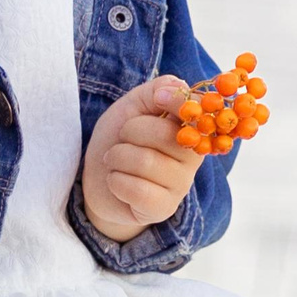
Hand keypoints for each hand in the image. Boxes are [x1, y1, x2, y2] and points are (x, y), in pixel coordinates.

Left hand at [80, 74, 204, 242]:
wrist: (97, 179)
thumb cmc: (119, 139)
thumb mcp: (133, 105)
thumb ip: (157, 90)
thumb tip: (176, 87)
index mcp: (190, 129)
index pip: (199, 111)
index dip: (178, 102)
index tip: (157, 100)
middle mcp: (192, 157)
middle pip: (165, 135)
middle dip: (131, 131)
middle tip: (123, 139)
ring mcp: (180, 185)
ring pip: (146, 162)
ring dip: (117, 157)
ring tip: (114, 160)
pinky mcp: (164, 209)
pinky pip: (138, 190)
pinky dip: (116, 182)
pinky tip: (117, 182)